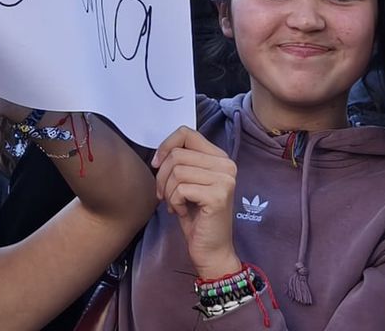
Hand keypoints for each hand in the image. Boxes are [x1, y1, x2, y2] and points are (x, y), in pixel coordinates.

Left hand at [152, 125, 241, 278]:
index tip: (157, 164)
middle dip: (162, 176)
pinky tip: (183, 212)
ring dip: (168, 191)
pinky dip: (174, 202)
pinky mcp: (218, 195)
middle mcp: (226, 165)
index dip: (166, 146)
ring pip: (177, 171)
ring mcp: (225, 180)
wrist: (212, 251)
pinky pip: (180, 188)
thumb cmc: (197, 217)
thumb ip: (182, 162)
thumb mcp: (188, 183)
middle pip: (177, 154)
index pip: (186, 133)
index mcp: (220, 158)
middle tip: (164, 195)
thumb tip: (161, 152)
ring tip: (175, 204)